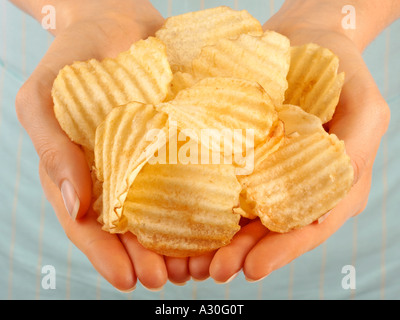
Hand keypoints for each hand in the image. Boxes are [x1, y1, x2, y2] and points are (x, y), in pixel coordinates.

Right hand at [14, 0, 191, 290]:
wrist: (115, 19)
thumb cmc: (73, 58)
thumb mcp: (44, 100)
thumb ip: (53, 151)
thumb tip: (76, 207)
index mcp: (83, 175)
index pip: (92, 226)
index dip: (108, 256)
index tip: (130, 281)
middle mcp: (121, 175)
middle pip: (134, 228)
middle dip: (151, 258)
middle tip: (170, 278)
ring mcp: (153, 160)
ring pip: (168, 210)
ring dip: (182, 241)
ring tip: (201, 263)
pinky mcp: (182, 141)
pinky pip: (195, 173)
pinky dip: (207, 199)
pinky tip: (224, 219)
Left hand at [197, 0, 393, 282]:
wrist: (304, 40)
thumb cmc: (340, 71)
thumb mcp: (363, 107)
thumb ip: (356, 147)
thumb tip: (334, 192)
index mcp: (330, 187)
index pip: (308, 228)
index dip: (283, 251)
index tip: (251, 268)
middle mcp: (296, 187)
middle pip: (271, 230)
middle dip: (244, 253)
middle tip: (215, 270)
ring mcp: (266, 173)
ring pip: (243, 213)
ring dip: (221, 237)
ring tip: (196, 258)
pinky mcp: (241, 155)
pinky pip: (223, 181)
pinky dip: (206, 201)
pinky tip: (185, 214)